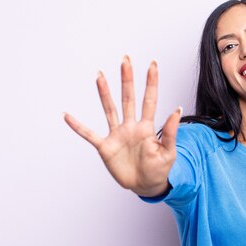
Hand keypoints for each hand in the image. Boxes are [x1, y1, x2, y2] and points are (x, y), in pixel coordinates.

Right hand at [64, 55, 181, 196]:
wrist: (146, 186)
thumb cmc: (159, 169)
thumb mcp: (168, 152)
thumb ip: (171, 132)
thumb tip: (178, 108)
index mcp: (147, 127)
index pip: (149, 100)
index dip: (151, 83)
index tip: (153, 64)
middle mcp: (131, 127)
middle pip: (128, 98)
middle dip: (127, 79)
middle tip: (125, 60)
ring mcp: (117, 135)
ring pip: (109, 109)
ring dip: (104, 93)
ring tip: (100, 76)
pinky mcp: (106, 147)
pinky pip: (89, 134)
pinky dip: (78, 126)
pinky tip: (67, 116)